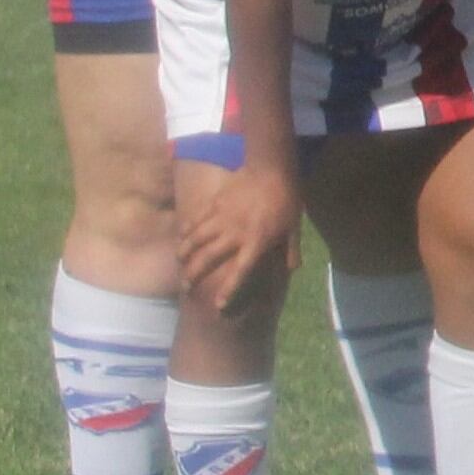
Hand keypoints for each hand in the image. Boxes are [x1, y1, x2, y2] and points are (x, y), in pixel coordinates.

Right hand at [177, 158, 299, 316]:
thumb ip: (291, 251)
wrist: (270, 169)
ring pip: (195, 240)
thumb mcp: (294, 228)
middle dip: (194, 275)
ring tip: (180, 264)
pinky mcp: (213, 205)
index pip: (240, 273)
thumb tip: (293, 270)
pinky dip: (186, 231)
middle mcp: (234, 235)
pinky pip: (195, 221)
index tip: (218, 305)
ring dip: (184, 254)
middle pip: (208, 259)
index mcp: (255, 243)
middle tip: (186, 287)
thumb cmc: (286, 200)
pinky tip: (181, 238)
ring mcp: (221, 219)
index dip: (229, 290)